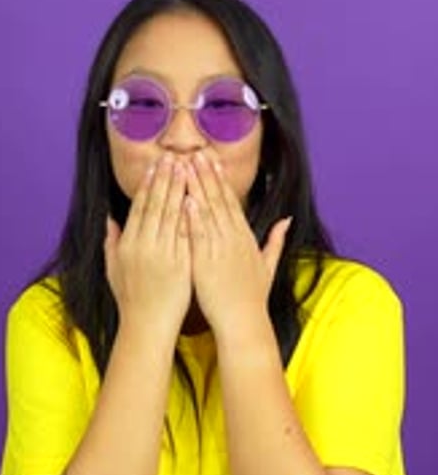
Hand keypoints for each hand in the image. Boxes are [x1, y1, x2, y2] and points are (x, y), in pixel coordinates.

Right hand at [104, 155, 191, 342]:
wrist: (146, 325)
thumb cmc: (131, 299)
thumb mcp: (113, 269)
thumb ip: (111, 242)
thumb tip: (109, 219)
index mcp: (129, 244)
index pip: (140, 207)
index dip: (149, 184)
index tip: (156, 165)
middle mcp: (144, 245)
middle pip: (156, 205)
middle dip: (166, 179)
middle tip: (174, 156)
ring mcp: (163, 254)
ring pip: (172, 214)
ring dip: (180, 189)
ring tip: (187, 169)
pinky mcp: (180, 264)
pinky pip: (186, 234)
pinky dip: (191, 215)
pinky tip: (197, 197)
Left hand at [184, 153, 291, 338]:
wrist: (244, 322)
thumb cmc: (252, 297)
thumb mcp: (268, 265)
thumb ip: (276, 240)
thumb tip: (287, 220)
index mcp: (245, 237)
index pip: (231, 201)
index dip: (221, 179)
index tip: (212, 159)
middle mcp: (233, 239)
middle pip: (218, 200)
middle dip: (206, 174)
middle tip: (195, 152)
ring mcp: (220, 249)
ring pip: (207, 212)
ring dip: (196, 188)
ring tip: (186, 166)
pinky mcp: (207, 262)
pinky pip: (198, 236)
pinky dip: (193, 217)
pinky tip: (186, 200)